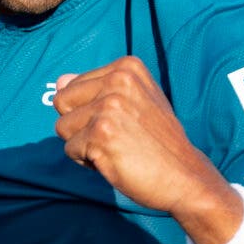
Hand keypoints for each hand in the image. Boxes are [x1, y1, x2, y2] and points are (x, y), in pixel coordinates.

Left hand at [52, 58, 241, 237]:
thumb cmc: (157, 142)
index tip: (121, 122)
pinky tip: (114, 160)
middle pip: (62, 103)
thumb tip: (59, 81)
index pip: (72, 86)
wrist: (184, 176)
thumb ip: (96, 90)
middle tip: (115, 137)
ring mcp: (109, 106)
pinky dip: (87, 161)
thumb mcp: (133, 103)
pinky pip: (70, 149)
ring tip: (116, 148)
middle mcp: (117, 80)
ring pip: (62, 127)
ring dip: (83, 145)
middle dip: (79, 126)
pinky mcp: (101, 133)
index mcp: (126, 67)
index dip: (88, 111)